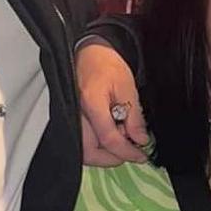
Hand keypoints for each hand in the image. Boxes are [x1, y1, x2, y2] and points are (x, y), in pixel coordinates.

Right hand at [76, 39, 147, 166]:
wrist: (87, 52)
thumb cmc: (106, 65)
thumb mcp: (127, 86)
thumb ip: (134, 116)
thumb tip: (140, 140)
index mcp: (91, 103)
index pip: (108, 138)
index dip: (127, 151)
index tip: (141, 155)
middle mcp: (75, 114)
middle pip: (89, 152)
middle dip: (112, 158)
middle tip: (130, 152)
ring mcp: (69, 118)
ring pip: (82, 151)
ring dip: (103, 154)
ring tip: (121, 140)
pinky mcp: (69, 120)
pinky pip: (79, 142)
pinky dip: (95, 146)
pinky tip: (109, 137)